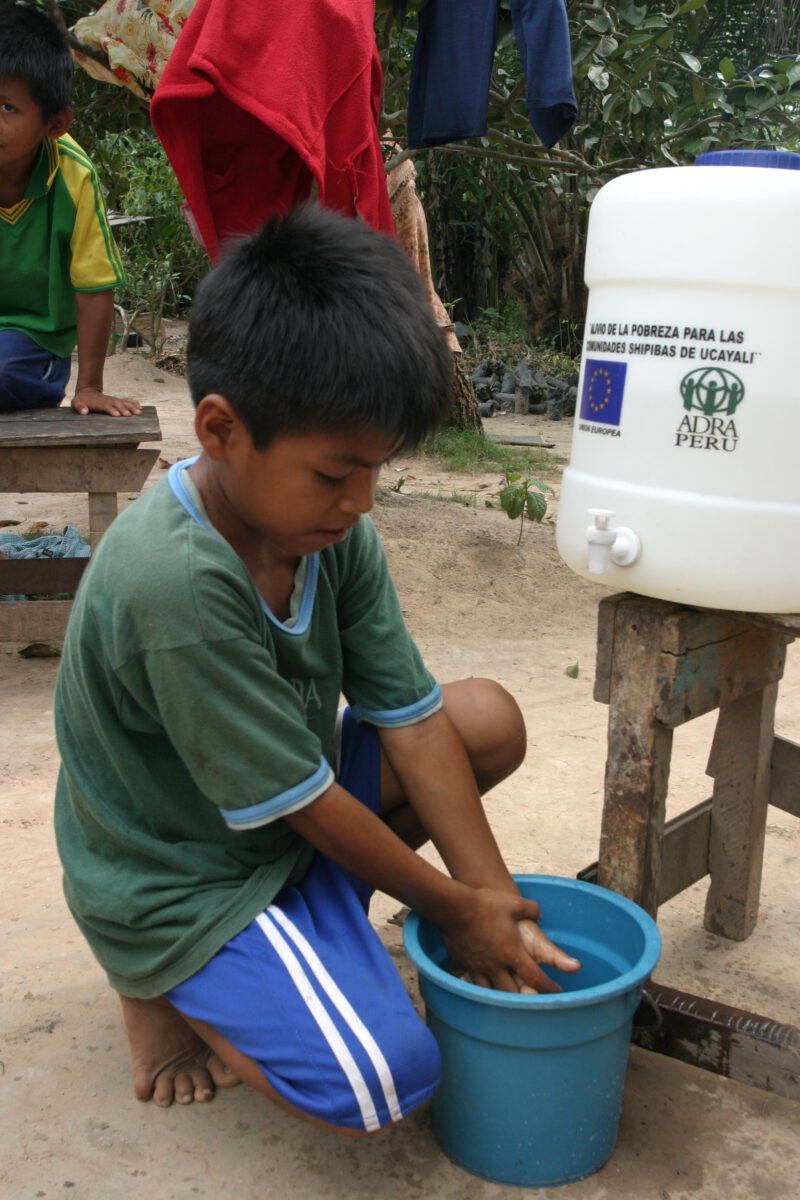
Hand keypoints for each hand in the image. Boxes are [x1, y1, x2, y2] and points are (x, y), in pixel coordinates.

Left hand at [71, 387, 140, 416]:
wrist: (87, 391)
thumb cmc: (81, 400)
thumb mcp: (76, 402)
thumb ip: (79, 406)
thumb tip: (84, 411)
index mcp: (98, 402)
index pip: (105, 406)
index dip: (111, 409)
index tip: (117, 414)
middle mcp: (107, 401)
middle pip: (116, 404)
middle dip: (123, 409)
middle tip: (129, 415)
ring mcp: (112, 400)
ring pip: (123, 402)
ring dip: (131, 407)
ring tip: (138, 412)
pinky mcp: (116, 400)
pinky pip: (126, 401)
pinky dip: (133, 403)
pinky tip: (139, 406)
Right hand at [439, 887, 572, 993]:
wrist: (455, 908)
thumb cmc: (486, 905)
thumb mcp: (515, 903)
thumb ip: (532, 910)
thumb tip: (540, 915)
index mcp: (512, 953)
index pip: (535, 977)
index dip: (548, 986)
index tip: (556, 991)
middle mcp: (496, 965)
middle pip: (512, 993)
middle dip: (522, 999)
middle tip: (530, 999)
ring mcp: (477, 966)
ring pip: (489, 992)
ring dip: (497, 996)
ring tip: (502, 1000)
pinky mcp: (461, 963)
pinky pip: (465, 980)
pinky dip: (469, 984)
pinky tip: (468, 985)